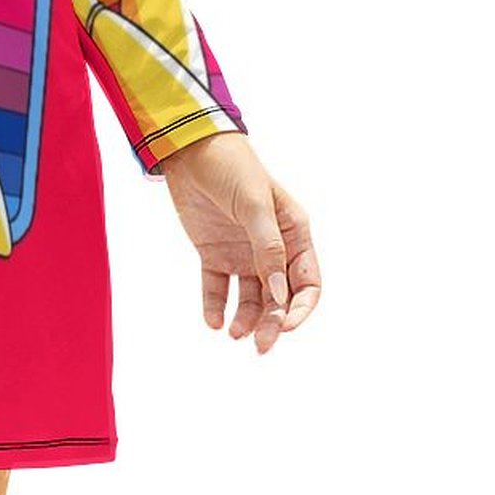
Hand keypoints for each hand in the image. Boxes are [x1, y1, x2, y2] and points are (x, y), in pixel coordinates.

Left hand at [157, 132, 319, 353]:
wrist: (188, 149)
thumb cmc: (231, 167)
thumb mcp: (254, 203)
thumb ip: (268, 247)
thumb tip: (280, 293)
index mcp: (293, 233)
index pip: (307, 283)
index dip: (301, 309)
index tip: (285, 326)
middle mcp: (271, 248)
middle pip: (279, 297)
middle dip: (272, 323)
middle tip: (259, 345)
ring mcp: (242, 252)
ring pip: (249, 297)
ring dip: (245, 319)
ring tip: (234, 334)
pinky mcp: (213, 253)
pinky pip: (217, 287)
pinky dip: (216, 306)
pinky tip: (213, 321)